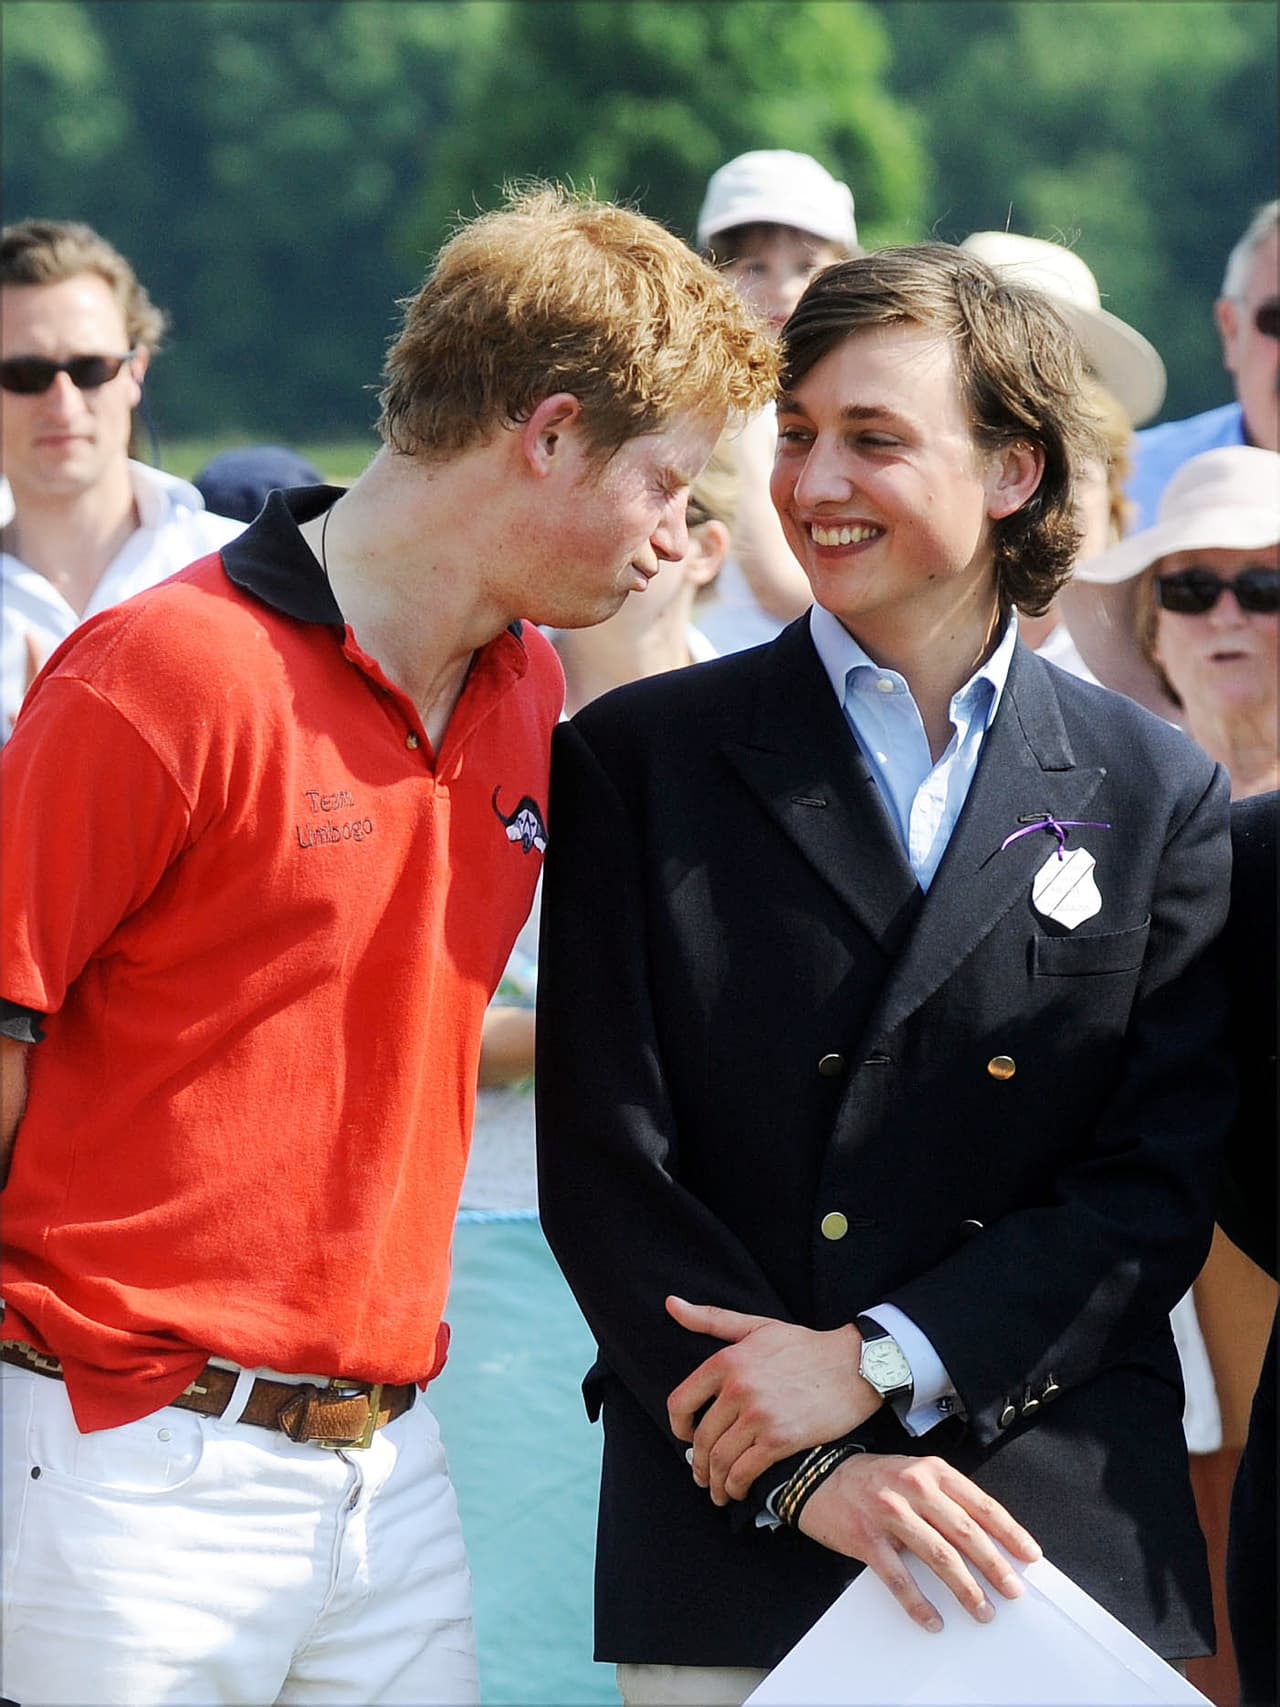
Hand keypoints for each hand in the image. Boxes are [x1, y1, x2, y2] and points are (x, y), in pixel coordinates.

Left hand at [665, 1296, 878, 1503]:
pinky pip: (745, 1471)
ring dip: (714, 1481)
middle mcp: (737, 1389)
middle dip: (698, 1463)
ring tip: (717, 1489)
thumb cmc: (805, 1346)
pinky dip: (736, 1486)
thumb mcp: (756, 1326)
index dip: (678, 1426)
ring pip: (720, 1459)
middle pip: (701, 1438)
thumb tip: (671, 1303)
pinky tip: (737, 1490)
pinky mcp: (780, 1440)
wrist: (854, 1365)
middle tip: (701, 1474)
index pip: (681, 1402)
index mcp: (726, 1361)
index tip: (685, 1437)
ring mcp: (758, 1416)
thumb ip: (710, 1319)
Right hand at [798, 1452, 1040, 1631]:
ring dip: (964, 1589)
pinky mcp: (867, 1538)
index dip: (1009, 1532)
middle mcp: (914, 1487)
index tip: (1029, 1556)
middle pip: (964, 1533)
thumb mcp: (915, 1474)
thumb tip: (988, 1542)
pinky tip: (933, 1620)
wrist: (819, 1476)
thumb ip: (947, 1501)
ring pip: (938, 1556)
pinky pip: (899, 1578)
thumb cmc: (875, 1480)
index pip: (981, 1504)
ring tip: (982, 1611)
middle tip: (1012, 1591)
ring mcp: (889, 1512)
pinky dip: (918, 1603)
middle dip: (994, 1566)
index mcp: (932, 1471)